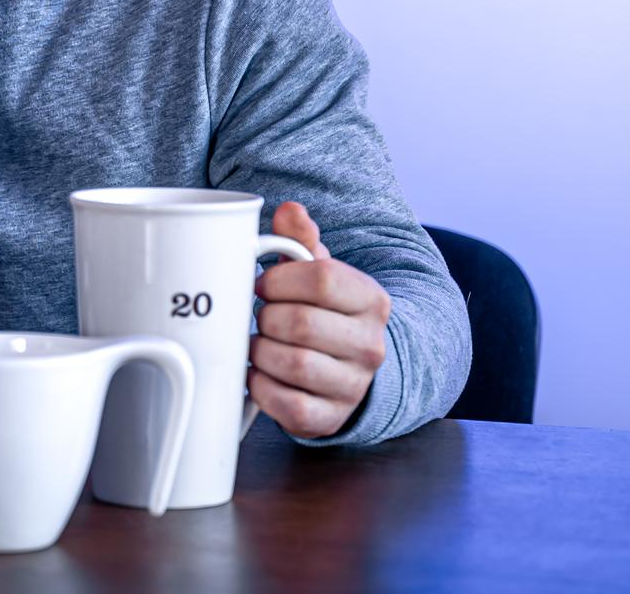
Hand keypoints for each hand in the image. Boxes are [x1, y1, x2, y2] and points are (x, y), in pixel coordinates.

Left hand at [249, 201, 391, 438]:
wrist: (350, 369)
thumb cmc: (325, 313)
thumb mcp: (318, 272)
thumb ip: (300, 239)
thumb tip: (290, 211)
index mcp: (371, 300)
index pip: (322, 278)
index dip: (279, 279)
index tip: (263, 284)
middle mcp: (370, 345)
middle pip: (302, 323)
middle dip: (266, 317)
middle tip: (260, 317)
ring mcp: (354, 385)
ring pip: (295, 365)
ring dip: (261, 352)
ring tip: (258, 343)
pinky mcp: (331, 418)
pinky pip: (289, 405)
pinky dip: (262, 387)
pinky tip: (260, 373)